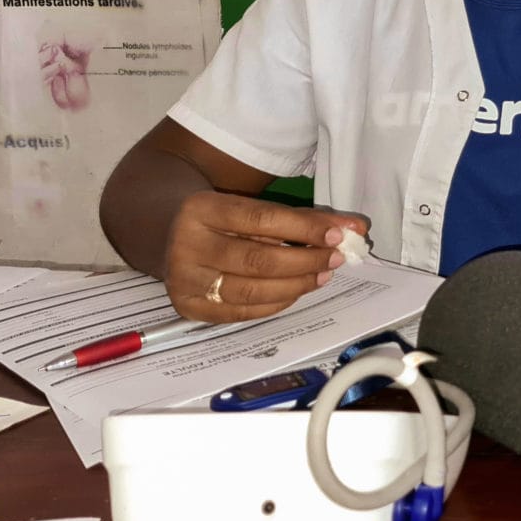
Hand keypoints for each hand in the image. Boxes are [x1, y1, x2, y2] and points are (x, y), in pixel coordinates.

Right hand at [163, 191, 364, 321]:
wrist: (165, 231)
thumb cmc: (223, 219)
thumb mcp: (252, 208)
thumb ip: (302, 217)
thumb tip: (355, 228)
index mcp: (201, 209)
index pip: (262, 220)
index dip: (303, 229)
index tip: (338, 233)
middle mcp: (186, 245)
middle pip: (258, 259)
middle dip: (305, 261)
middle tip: (336, 258)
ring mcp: (184, 280)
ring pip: (252, 291)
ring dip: (296, 285)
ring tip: (323, 275)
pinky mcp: (189, 307)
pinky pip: (242, 312)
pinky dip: (276, 303)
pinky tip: (296, 290)